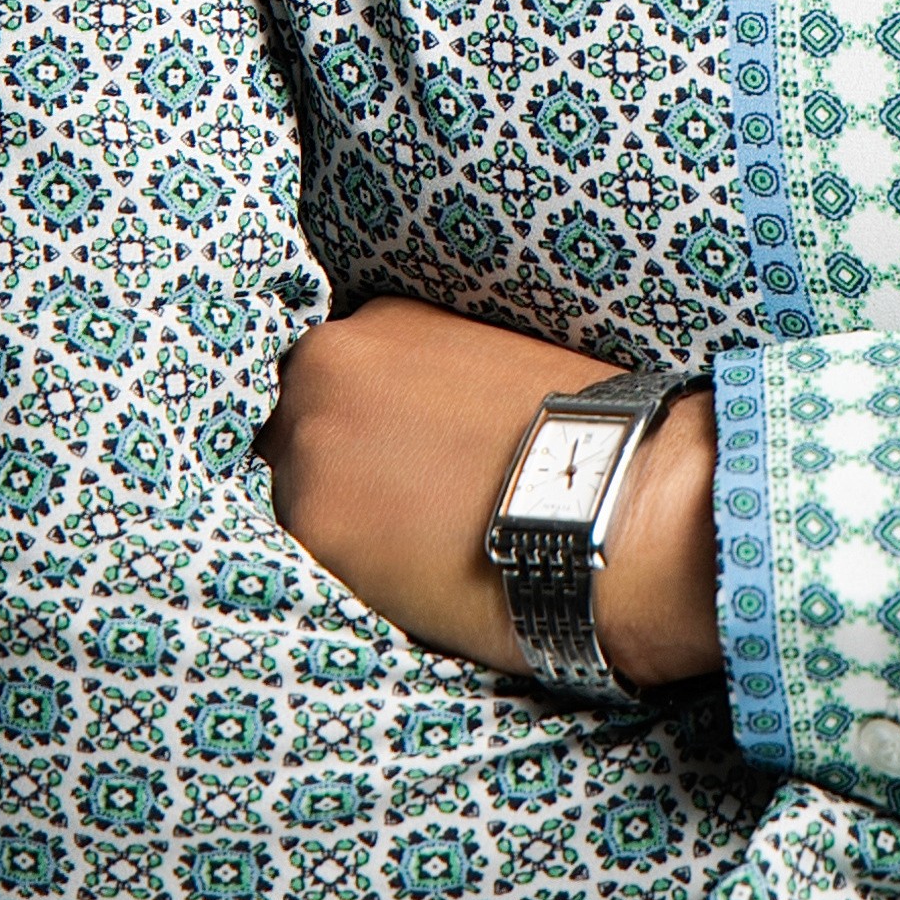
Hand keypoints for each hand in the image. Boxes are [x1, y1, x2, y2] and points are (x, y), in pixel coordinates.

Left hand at [259, 296, 722, 689]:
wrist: (607, 503)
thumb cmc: (572, 436)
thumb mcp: (486, 363)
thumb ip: (421, 375)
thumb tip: (402, 422)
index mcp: (373, 324)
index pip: (328, 374)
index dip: (357, 422)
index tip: (388, 454)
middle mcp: (321, 370)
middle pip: (296, 426)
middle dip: (334, 462)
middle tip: (394, 506)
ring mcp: (308, 448)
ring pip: (293, 488)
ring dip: (333, 515)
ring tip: (403, 549)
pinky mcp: (312, 526)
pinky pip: (304, 548)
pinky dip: (340, 565)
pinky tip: (398, 575)